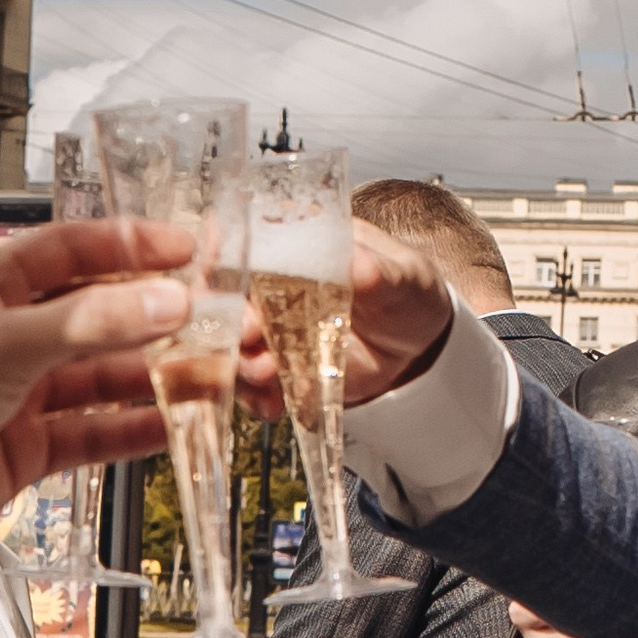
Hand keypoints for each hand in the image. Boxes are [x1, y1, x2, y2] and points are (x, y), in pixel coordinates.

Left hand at [0, 218, 192, 525]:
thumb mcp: (7, 341)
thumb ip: (92, 321)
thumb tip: (162, 301)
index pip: (73, 250)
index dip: (130, 246)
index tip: (181, 249)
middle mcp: (8, 332)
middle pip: (97, 316)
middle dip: (153, 319)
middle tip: (206, 319)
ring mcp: (19, 389)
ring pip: (101, 375)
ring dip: (151, 375)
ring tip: (201, 373)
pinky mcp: (26, 443)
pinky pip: (91, 430)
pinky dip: (130, 428)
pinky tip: (167, 423)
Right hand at [243, 222, 455, 416]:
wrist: (420, 350)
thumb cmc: (409, 294)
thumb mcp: (405, 277)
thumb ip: (382, 272)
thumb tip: (360, 264)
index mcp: (297, 241)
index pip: (247, 232)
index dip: (224, 244)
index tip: (217, 258)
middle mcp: (270, 282)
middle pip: (222, 290)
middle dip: (226, 312)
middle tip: (249, 330)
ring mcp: (269, 327)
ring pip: (230, 341)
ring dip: (239, 358)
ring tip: (265, 372)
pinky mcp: (276, 367)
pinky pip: (251, 385)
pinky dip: (256, 398)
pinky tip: (274, 404)